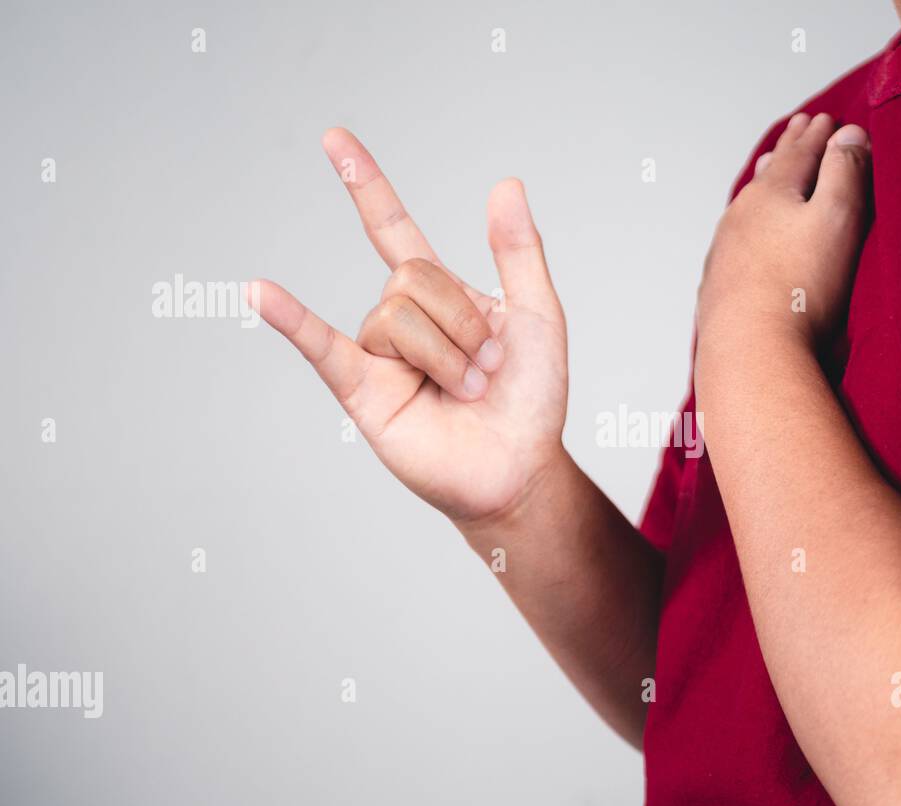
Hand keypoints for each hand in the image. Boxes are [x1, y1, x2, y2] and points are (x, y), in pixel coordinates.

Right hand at [250, 129, 567, 525]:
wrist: (521, 468)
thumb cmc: (531, 399)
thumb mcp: (540, 316)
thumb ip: (518, 251)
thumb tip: (504, 183)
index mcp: (442, 296)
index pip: (393, 229)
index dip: (366, 185)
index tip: (335, 140)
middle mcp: (403, 320)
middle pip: (411, 278)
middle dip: (462, 320)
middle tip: (488, 365)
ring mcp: (378, 356)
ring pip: (394, 315)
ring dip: (446, 353)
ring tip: (468, 389)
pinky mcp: (362, 393)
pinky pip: (321, 347)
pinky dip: (291, 320)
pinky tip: (259, 291)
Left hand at [694, 113, 870, 358]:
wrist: (750, 351)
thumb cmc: (800, 289)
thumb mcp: (838, 219)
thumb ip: (845, 172)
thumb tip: (848, 134)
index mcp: (772, 194)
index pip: (800, 152)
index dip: (818, 135)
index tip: (827, 119)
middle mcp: (740, 216)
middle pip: (769, 174)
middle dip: (788, 150)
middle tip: (797, 130)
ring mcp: (725, 252)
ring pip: (747, 206)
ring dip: (763, 185)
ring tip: (766, 171)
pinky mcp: (719, 287)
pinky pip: (734, 242)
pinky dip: (747, 227)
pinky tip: (745, 238)